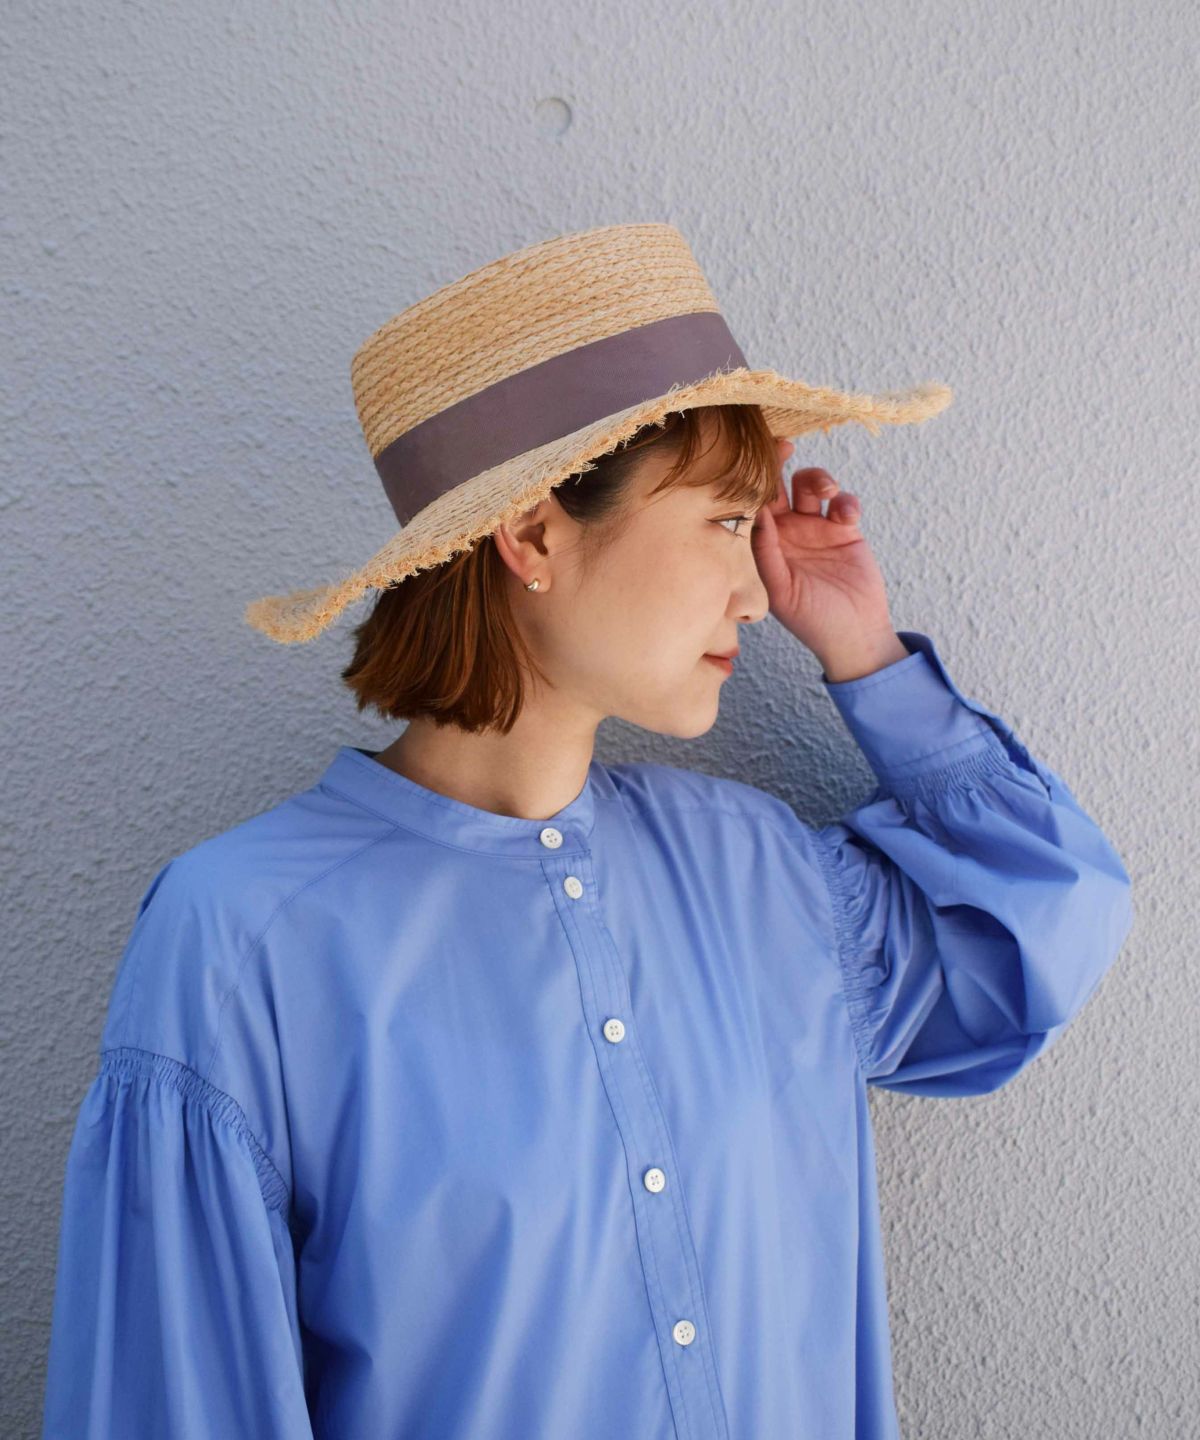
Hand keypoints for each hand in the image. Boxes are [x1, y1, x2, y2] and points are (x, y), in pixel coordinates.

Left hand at [752, 440, 898, 670]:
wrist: (854, 635)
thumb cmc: (811, 621)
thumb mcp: (780, 589)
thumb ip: (765, 552)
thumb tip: (752, 512)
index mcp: (764, 545)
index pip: (751, 504)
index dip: (750, 480)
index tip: (752, 458)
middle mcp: (787, 532)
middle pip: (779, 485)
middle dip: (779, 462)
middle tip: (784, 446)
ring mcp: (816, 528)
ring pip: (811, 486)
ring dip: (817, 478)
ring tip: (826, 491)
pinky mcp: (845, 530)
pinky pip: (843, 502)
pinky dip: (845, 500)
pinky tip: (847, 516)